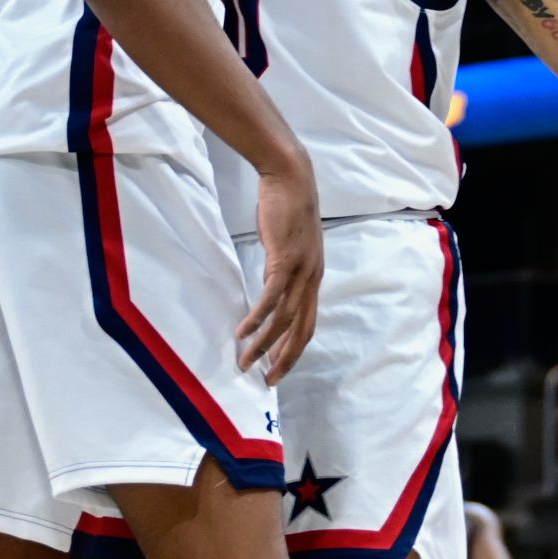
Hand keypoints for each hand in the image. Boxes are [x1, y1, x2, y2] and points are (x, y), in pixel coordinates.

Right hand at [239, 152, 321, 383]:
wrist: (291, 178)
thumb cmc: (285, 208)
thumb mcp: (286, 245)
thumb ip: (280, 269)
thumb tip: (268, 288)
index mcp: (314, 276)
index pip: (308, 322)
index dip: (294, 348)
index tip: (278, 367)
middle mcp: (312, 278)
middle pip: (301, 329)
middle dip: (285, 359)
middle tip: (268, 380)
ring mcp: (301, 270)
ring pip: (285, 319)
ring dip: (265, 344)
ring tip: (246, 361)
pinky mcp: (284, 260)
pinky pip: (271, 298)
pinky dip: (257, 319)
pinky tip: (244, 332)